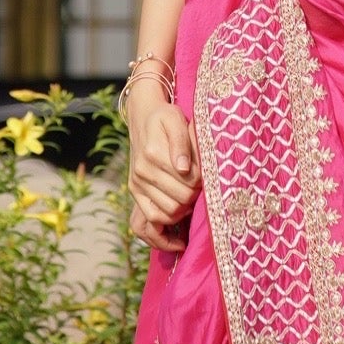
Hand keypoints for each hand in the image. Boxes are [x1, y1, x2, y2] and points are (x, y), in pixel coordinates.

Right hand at [125, 76, 199, 245]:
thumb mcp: (176, 119)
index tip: (208, 176)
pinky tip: (180, 226)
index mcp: (154, 153)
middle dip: (196, 198)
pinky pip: (149, 220)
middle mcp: (142, 171)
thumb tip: (183, 168)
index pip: (189, 181)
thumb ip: (182, 141)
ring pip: (167, 213)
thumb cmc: (165, 116)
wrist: (142, 116)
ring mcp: (136, 183)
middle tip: (203, 189)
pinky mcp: (135, 192)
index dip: (203, 182)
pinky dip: (166, 227)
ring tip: (194, 201)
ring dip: (184, 211)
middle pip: (180, 200)